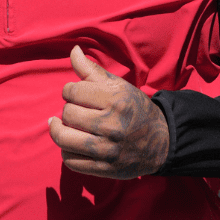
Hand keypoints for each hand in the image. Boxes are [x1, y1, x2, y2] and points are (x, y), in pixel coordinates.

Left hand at [48, 46, 169, 178]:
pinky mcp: (105, 168)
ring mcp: (108, 149)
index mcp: (116, 100)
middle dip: (68, 111)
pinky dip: (66, 152)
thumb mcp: (118, 86)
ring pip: (64, 138)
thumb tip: (73, 50)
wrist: (160, 142)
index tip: (76, 95)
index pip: (72, 91)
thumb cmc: (134, 109)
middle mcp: (112, 125)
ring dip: (59, 131)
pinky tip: (72, 144)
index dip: (70, 91)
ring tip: (62, 126)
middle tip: (76, 111)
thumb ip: (91, 70)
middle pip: (67, 114)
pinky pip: (71, 161)